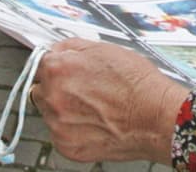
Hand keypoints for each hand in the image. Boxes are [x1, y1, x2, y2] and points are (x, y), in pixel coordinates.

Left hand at [33, 38, 187, 164]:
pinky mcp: (67, 147)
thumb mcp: (104, 49)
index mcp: (58, 69)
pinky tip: (94, 123)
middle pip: (40, 89)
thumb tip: (57, 49)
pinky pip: (60, 134)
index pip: (40, 64)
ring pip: (50, 113)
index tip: (64, 71)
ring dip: (63, 110)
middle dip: (55, 88)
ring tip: (92, 108)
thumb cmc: (136, 84)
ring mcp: (58, 125)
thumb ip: (72, 47)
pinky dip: (72, 130)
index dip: (55, 66)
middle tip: (81, 91)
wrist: (156, 117)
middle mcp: (52, 97)